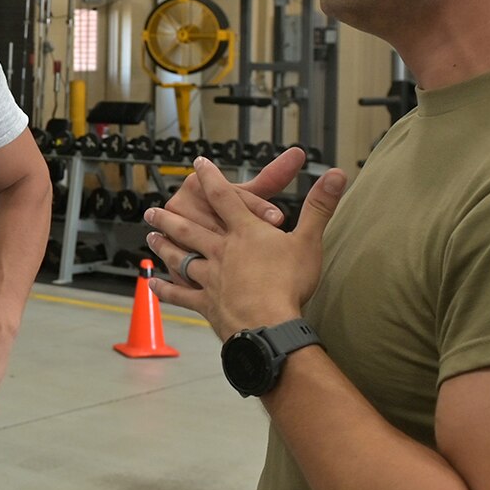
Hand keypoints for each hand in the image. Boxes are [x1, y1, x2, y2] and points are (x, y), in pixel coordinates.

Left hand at [146, 159, 346, 336]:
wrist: (268, 324)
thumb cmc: (289, 283)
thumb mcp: (309, 240)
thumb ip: (320, 206)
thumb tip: (339, 174)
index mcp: (244, 232)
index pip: (223, 197)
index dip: (210, 178)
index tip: (197, 164)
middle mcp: (220, 250)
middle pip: (189, 227)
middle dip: (170, 216)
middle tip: (152, 209)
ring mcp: (209, 277)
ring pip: (179, 257)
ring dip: (163, 246)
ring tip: (150, 237)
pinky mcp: (206, 303)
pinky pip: (180, 294)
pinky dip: (165, 289)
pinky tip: (152, 284)